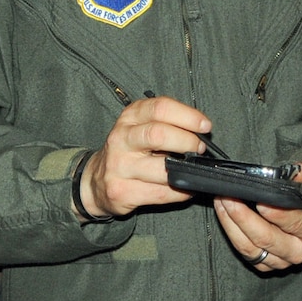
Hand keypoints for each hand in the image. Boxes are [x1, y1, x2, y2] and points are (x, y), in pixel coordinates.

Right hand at [80, 95, 211, 219]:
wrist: (96, 181)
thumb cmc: (129, 150)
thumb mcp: (141, 126)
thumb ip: (166, 123)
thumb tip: (201, 131)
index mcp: (130, 117)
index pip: (161, 107)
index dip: (188, 116)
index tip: (205, 126)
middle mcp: (121, 138)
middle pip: (158, 134)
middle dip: (187, 141)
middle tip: (199, 148)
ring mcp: (119, 166)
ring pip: (161, 168)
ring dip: (185, 170)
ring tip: (192, 169)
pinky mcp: (121, 191)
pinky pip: (160, 193)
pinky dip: (179, 191)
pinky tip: (184, 187)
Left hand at [213, 161, 301, 273]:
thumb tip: (297, 173)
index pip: (294, 223)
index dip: (276, 213)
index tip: (260, 200)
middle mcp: (298, 250)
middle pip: (265, 238)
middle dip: (243, 216)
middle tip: (229, 197)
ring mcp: (280, 260)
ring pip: (249, 247)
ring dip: (231, 223)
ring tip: (222, 201)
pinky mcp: (264, 263)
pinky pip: (243, 251)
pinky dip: (230, 232)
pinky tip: (224, 214)